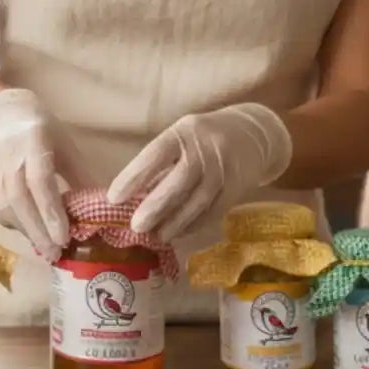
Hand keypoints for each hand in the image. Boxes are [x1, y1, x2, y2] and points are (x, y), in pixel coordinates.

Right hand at [0, 88, 72, 262]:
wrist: (0, 123)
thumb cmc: (42, 134)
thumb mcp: (67, 147)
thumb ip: (81, 176)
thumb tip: (103, 209)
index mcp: (32, 143)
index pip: (39, 181)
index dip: (51, 211)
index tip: (64, 237)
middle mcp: (7, 159)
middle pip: (20, 200)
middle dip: (39, 230)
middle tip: (56, 253)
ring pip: (6, 210)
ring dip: (27, 232)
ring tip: (47, 249)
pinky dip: (15, 226)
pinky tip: (31, 233)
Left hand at [107, 104, 292, 241]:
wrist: (254, 135)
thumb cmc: (205, 137)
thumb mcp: (182, 136)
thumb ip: (162, 161)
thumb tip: (133, 195)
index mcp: (185, 132)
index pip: (156, 154)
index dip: (134, 176)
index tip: (114, 197)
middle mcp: (206, 150)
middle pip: (179, 181)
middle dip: (155, 206)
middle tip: (136, 225)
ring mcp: (224, 171)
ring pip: (197, 201)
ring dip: (174, 222)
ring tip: (156, 236)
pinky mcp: (236, 189)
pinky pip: (212, 212)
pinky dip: (193, 225)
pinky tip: (178, 233)